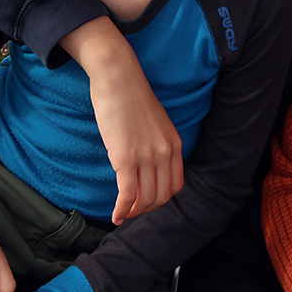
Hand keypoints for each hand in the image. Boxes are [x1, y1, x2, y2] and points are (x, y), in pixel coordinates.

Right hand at [62, 17, 183, 223]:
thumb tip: (147, 165)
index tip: (147, 202)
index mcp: (174, 144)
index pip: (175, 185)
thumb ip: (157, 144)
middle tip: (132, 211)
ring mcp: (146, 156)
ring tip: (123, 214)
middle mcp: (164, 152)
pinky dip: (122, 209)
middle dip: (146, 209)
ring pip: (145, 199)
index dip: (161, 199)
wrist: (118, 77)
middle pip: (161, 196)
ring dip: (133, 212)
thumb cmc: (131, 96)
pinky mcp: (125, 157)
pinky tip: (115, 215)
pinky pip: (127, 193)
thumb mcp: (155, 122)